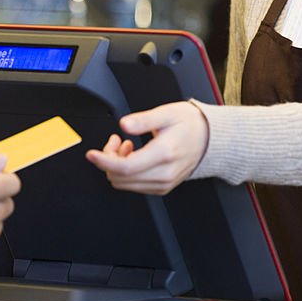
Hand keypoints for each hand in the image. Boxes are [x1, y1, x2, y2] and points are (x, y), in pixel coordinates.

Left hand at [86, 102, 208, 194]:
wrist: (209, 139)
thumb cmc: (190, 124)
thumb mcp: (166, 113)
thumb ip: (143, 120)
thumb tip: (124, 125)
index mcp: (164, 154)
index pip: (125, 167)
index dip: (104, 161)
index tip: (91, 153)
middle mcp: (164, 173)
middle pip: (121, 178)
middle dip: (110, 159)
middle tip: (116, 140)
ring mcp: (164, 183)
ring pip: (125, 184)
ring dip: (118, 166)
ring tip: (127, 146)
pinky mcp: (163, 187)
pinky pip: (135, 186)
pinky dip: (128, 172)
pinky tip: (134, 155)